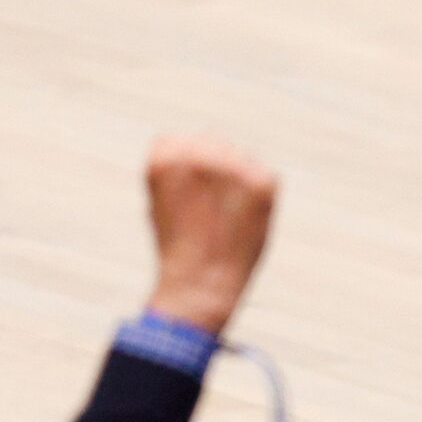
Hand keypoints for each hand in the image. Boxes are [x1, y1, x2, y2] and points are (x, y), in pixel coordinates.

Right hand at [143, 136, 276, 333]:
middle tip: (209, 205)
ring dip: (237, 176)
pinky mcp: (263, 183)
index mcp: (165, 157)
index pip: (177, 140)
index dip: (181, 166)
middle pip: (212, 140)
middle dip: (213, 166)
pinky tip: (245, 215)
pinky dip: (258, 192)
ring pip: (239, 155)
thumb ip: (178, 167)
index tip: (183, 193)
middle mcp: (198, 155)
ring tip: (227, 211)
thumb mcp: (158, 197)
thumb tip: (207, 145)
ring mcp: (233, 168)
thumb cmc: (176, 242)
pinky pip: (264, 174)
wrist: (202, 281)